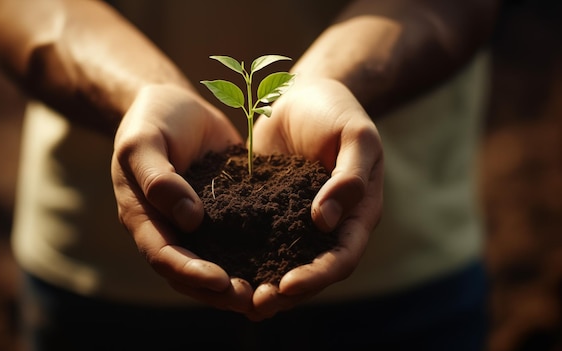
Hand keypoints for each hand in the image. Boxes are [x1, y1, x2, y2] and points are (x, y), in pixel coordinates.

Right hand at [111, 84, 252, 311]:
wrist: (172, 104)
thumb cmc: (150, 120)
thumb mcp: (144, 143)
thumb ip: (158, 179)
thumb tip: (189, 220)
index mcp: (143, 218)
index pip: (164, 256)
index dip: (191, 272)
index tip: (221, 281)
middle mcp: (170, 228)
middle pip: (190, 272)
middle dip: (219, 291)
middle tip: (252, 300)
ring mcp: (196, 222)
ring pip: (216, 261)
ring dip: (240, 280)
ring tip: (270, 291)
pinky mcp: (222, 210)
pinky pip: (237, 236)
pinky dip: (255, 252)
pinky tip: (284, 257)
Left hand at [247, 77, 383, 319]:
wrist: (305, 92)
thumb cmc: (338, 110)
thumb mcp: (356, 136)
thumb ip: (350, 177)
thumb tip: (326, 222)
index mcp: (358, 213)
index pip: (342, 256)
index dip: (318, 276)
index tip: (287, 286)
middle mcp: (330, 224)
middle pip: (312, 270)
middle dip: (286, 291)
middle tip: (254, 304)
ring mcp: (300, 219)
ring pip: (284, 260)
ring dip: (263, 281)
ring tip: (233, 296)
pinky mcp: (271, 208)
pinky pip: (259, 237)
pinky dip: (245, 254)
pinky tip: (218, 263)